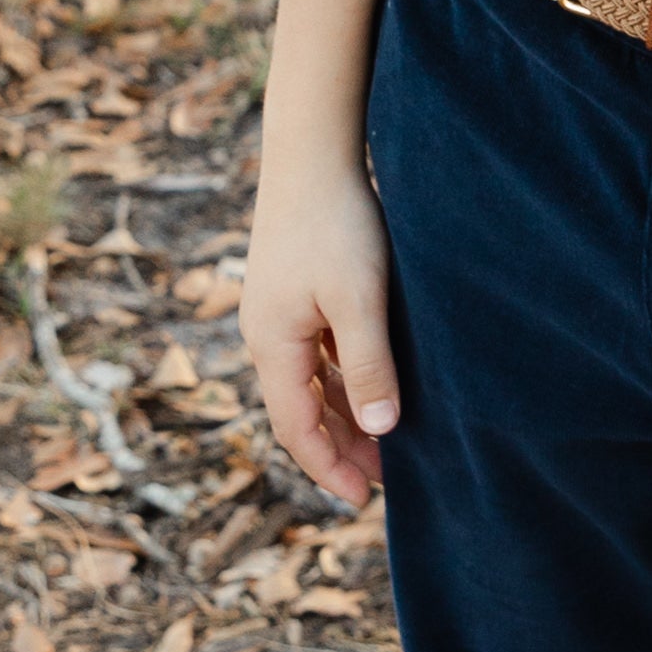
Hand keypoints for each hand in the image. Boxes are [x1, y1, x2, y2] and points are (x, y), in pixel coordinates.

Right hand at [243, 153, 400, 508]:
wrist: (312, 152)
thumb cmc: (337, 222)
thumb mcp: (359, 299)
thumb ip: (369, 365)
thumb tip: (381, 430)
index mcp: (272, 344)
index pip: (295, 428)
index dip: (328, 467)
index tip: (362, 499)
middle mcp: (266, 334)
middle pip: (300, 410)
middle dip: (339, 448)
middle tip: (383, 481)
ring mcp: (279, 312)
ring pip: (311, 382)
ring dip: (344, 414)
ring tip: (386, 442)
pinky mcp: (296, 291)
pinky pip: (318, 354)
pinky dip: (344, 379)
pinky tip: (375, 385)